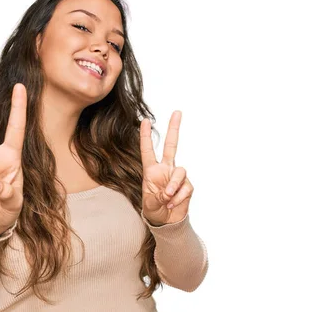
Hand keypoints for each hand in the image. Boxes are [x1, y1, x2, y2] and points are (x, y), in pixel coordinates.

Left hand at [140, 111, 193, 225]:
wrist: (166, 221)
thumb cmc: (154, 208)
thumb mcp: (149, 202)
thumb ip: (158, 195)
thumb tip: (170, 190)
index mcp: (152, 170)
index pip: (148, 150)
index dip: (146, 136)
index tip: (145, 120)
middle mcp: (166, 169)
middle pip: (172, 145)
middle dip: (174, 128)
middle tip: (177, 112)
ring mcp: (178, 177)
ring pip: (180, 171)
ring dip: (174, 185)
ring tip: (168, 198)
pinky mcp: (188, 186)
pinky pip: (186, 187)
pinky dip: (179, 197)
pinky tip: (173, 204)